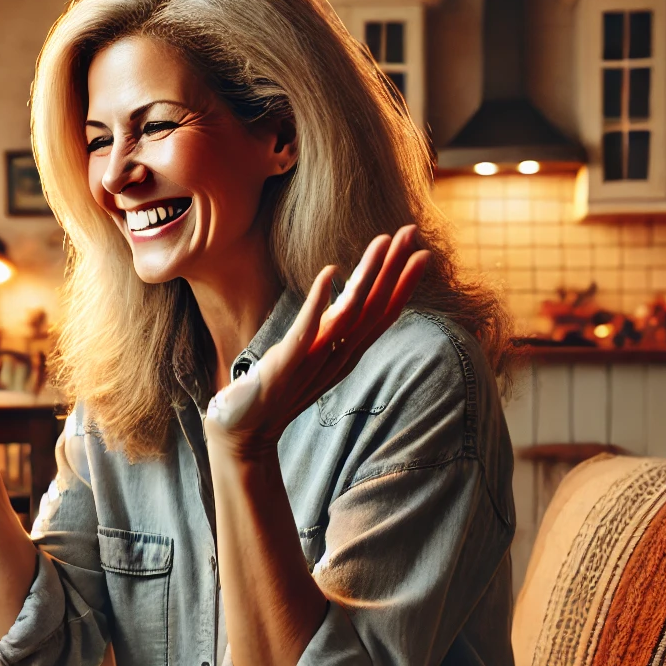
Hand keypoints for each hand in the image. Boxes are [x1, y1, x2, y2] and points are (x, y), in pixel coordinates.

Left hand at [204, 225, 430, 457]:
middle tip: (411, 232)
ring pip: (348, 313)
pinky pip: (306, 329)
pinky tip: (329, 274)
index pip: (382, 315)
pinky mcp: (285, 363)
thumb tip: (345, 305)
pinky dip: (318, 302)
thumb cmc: (277, 391)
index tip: (420, 252)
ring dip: (366, 276)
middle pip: (374, 308)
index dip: (402, 284)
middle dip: (394, 269)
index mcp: (345, 353)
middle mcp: (337, 356)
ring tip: (381, 243)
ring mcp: (313, 360)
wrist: (245, 432)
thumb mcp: (312, 357)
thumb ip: (330, 333)